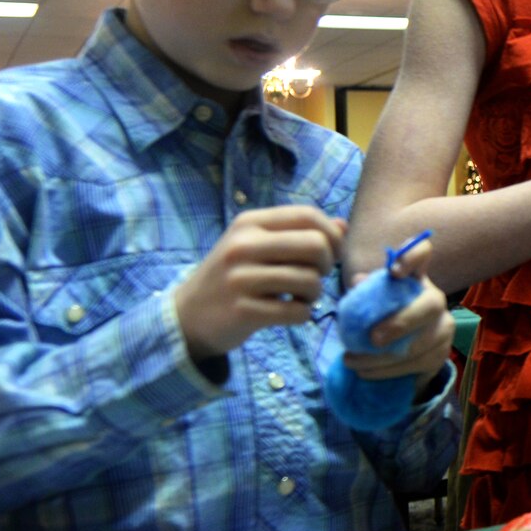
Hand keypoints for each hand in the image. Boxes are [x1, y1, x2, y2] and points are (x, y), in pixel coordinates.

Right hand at [174, 206, 343, 360]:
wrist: (188, 315)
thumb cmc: (233, 276)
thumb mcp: (258, 246)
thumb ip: (299, 233)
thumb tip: (342, 226)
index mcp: (249, 223)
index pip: (308, 215)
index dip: (331, 235)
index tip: (329, 253)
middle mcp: (243, 246)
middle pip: (315, 246)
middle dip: (326, 265)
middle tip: (313, 277)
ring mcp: (241, 278)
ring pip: (310, 281)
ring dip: (314, 295)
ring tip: (298, 297)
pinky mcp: (243, 311)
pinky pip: (298, 312)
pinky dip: (302, 315)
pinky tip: (288, 313)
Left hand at [345, 236, 455, 389]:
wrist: (401, 354)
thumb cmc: (381, 319)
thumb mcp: (370, 303)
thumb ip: (364, 292)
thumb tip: (358, 282)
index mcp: (413, 278)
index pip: (422, 253)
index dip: (412, 257)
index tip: (394, 272)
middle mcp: (434, 298)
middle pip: (431, 303)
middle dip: (403, 322)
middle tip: (374, 339)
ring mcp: (444, 326)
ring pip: (423, 342)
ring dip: (385, 356)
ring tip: (352, 361)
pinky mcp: (442, 353)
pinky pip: (418, 364)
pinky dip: (387, 371)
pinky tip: (365, 371)